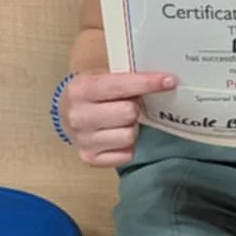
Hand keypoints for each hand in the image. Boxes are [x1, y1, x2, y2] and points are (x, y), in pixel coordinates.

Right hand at [60, 71, 175, 167]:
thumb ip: (125, 77)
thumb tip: (164, 79)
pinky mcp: (90, 158)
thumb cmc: (91, 94)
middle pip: (129, 112)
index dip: (148, 83)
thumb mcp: (100, 77)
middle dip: (134, 108)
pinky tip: (117, 136)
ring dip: (131, 128)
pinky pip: (126, 154)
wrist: (65, 115)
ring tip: (121, 121)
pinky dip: (128, 146)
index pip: (121, 85)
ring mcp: (83, 140)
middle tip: (128, 104)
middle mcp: (78, 116)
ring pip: (129, 136)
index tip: (170, 81)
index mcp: (80, 89)